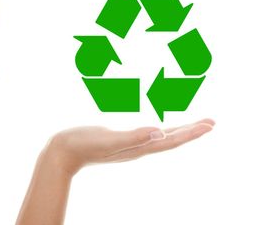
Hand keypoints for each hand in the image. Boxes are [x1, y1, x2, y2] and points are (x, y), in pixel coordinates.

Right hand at [48, 118, 214, 176]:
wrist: (62, 152)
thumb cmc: (83, 144)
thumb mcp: (109, 140)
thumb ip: (134, 137)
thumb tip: (161, 131)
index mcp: (139, 147)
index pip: (172, 141)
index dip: (192, 133)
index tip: (210, 124)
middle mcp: (138, 147)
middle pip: (171, 140)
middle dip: (191, 131)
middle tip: (211, 122)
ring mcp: (129, 144)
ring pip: (160, 138)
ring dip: (178, 131)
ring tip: (192, 125)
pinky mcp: (120, 139)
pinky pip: (146, 134)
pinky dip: (159, 130)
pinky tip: (157, 127)